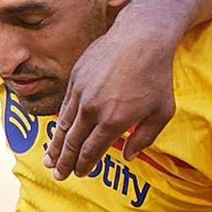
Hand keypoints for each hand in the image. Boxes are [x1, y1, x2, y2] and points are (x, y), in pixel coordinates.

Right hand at [47, 22, 178, 178]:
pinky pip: (65, 106)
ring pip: (64, 126)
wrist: (141, 37)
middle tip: (58, 174)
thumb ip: (144, 139)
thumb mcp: (162, 113)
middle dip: (64, 162)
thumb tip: (128, 156)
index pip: (91, 151)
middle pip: (72, 143)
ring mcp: (81, 92)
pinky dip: (60, 123)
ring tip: (49, 160)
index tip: (80, 173)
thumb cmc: (156, 76)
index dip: (84, 165)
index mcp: (114, 121)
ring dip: (56, 146)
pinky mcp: (76, 77)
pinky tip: (58, 132)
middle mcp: (93, 109)